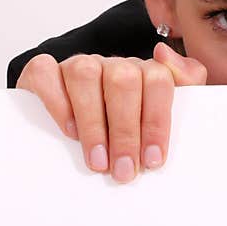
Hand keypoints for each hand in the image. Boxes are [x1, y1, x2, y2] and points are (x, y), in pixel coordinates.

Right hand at [16, 42, 207, 182]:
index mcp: (142, 71)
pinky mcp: (42, 73)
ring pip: (85, 74)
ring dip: (93, 122)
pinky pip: (46, 73)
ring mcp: (76, 66)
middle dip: (126, 131)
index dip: (156, 121)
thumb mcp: (161, 113)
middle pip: (123, 80)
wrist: (67, 125)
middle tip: (124, 169)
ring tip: (97, 160)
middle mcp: (110, 65)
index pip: (158, 80)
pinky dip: (57, 102)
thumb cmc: (120, 125)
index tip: (152, 159)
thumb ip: (184, 82)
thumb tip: (166, 56)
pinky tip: (68, 130)